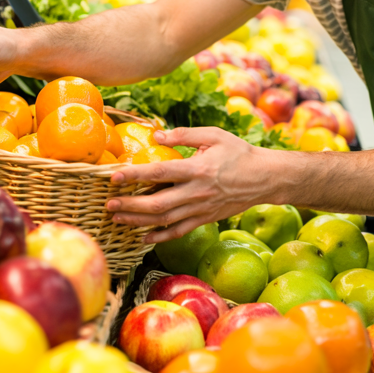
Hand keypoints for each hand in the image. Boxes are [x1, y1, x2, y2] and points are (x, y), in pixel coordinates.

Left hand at [107, 127, 279, 243]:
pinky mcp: (206, 219)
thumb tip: (156, 135)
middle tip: (108, 204)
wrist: (265, 177)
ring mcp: (201, 209)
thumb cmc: (238, 152)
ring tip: (117, 219)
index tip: (114, 177)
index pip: (160, 172)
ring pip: (165, 220)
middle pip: (158, 203)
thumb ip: (184, 135)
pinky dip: (160, 236)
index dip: (135, 175)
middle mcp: (197, 192)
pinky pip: (179, 231)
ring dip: (138, 222)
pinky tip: (143, 237)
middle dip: (130, 206)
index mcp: (198, 169)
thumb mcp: (214, 135)